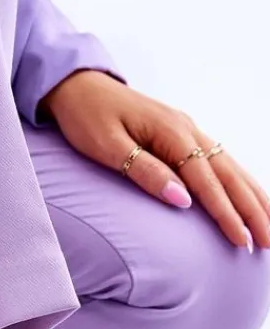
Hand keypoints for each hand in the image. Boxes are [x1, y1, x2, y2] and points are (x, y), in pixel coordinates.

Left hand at [43, 70, 269, 250]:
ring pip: (230, 167)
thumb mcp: (108, 147)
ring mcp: (188, 130)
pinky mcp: (182, 135)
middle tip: (268, 242)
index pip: (205, 181)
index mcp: (171, 133)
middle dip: (252, 210)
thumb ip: (145, 172)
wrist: (78, 86)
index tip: (240, 240)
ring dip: (252, 197)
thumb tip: (182, 200)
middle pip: (229, 175)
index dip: (225, 213)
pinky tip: (249, 198)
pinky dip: (239, 182)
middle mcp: (188, 129)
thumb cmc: (87, 117)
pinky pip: (220, 161)